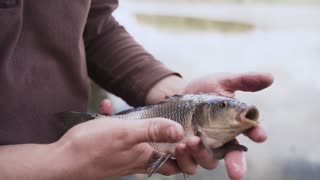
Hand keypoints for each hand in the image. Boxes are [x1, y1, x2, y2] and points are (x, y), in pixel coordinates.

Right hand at [57, 101, 184, 179]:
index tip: (189, 134)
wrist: (60, 163)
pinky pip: (117, 135)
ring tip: (132, 109)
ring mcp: (121, 157)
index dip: (185, 150)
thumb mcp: (125, 134)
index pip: (175, 160)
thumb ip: (152, 130)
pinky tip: (104, 108)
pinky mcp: (108, 151)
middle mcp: (136, 160)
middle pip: (159, 150)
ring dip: (137, 124)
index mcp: (144, 156)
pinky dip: (114, 123)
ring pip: (137, 140)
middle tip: (167, 120)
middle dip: (164, 134)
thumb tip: (179, 131)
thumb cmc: (91, 148)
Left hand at [178, 72, 273, 178]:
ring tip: (192, 140)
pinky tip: (179, 147)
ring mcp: (205, 149)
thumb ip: (244, 81)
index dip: (256, 133)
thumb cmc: (204, 91)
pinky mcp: (188, 155)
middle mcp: (223, 141)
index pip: (251, 131)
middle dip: (237, 164)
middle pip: (233, 156)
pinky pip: (188, 164)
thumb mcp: (222, 82)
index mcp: (236, 125)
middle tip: (237, 173)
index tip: (259, 134)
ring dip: (202, 154)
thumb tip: (270, 77)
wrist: (177, 98)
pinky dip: (185, 159)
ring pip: (209, 161)